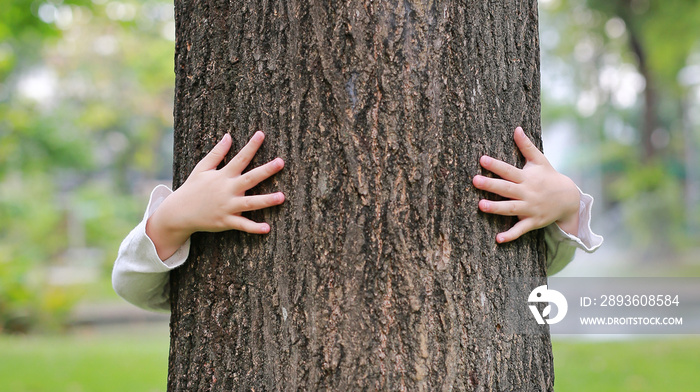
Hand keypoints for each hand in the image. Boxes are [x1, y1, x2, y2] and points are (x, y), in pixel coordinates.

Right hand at [146, 131, 284, 259]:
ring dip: (266, 200)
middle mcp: (227, 190)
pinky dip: (254, 228)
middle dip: (266, 171)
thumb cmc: (192, 188)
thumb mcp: (202, 168)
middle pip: (250, 179)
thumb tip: (229, 136)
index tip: (261, 134)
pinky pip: (242, 225)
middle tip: (281, 162)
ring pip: (250, 203)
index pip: (240, 158)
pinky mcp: (226, 221)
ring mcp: (227, 206)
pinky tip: (267, 228)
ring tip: (282, 197)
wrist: (179, 213)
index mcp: (223, 176)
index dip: (251, 146)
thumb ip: (217, 153)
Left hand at [472, 127, 579, 242]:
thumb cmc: (549, 177)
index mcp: (527, 178)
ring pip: (511, 209)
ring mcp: (530, 208)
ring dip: (496, 208)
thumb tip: (516, 129)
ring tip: (481, 206)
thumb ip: (526, 146)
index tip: (482, 159)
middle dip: (491, 185)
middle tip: (475, 180)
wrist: (568, 199)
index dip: (496, 165)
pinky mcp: (532, 222)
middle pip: (507, 189)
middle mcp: (527, 193)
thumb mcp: (540, 160)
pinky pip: (520, 230)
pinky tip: (498, 239)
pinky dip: (510, 235)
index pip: (509, 170)